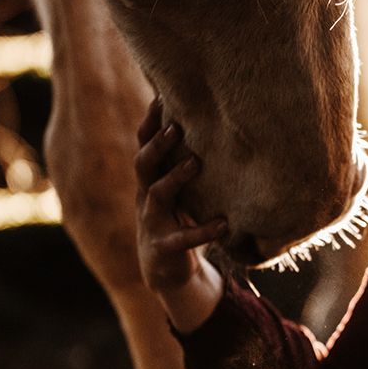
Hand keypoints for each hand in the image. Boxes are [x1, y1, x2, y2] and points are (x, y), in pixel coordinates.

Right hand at [134, 97, 226, 294]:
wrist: (164, 272)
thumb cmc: (175, 221)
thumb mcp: (175, 191)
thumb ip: (182, 164)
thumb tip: (205, 125)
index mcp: (150, 181)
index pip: (145, 146)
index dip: (150, 123)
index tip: (163, 97)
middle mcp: (146, 198)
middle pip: (143, 164)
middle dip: (157, 145)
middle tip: (176, 127)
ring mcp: (153, 222)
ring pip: (157, 195)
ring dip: (175, 177)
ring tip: (195, 163)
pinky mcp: (165, 248)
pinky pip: (183, 239)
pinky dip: (203, 231)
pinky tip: (224, 224)